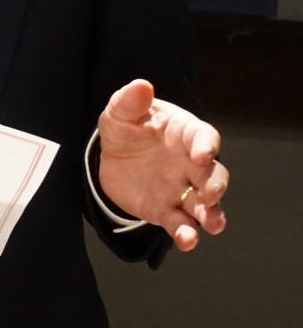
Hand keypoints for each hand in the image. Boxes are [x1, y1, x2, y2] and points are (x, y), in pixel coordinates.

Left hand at [97, 79, 227, 251]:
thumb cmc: (125, 127)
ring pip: (204, 205)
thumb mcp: (120, 111)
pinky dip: (187, 234)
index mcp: (186, 133)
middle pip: (213, 175)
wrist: (111, 156)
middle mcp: (190, 164)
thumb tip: (142, 86)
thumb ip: (130, 101)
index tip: (201, 154)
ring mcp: (181, 189)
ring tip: (212, 225)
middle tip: (211, 194)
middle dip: (215, 185)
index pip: (204, 138)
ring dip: (211, 215)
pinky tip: (188, 241)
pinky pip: (181, 224)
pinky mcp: (166, 211)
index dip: (207, 146)